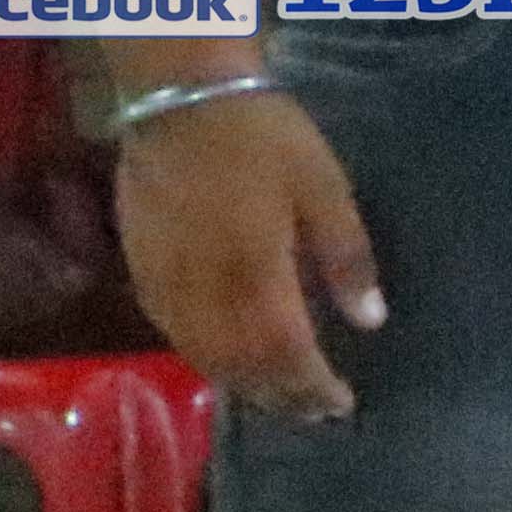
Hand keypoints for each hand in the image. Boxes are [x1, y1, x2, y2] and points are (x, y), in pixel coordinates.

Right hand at [115, 82, 377, 417]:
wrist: (182, 99)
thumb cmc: (266, 139)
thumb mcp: (325, 189)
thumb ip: (347, 258)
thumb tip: (370, 320)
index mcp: (257, 274)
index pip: (286, 353)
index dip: (312, 385)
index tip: (341, 404)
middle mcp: (206, 293)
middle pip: (243, 366)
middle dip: (282, 395)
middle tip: (314, 412)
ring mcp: (167, 285)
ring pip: (204, 357)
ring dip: (243, 385)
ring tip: (278, 396)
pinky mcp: (140, 271)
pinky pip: (172, 334)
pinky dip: (204, 358)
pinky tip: (226, 360)